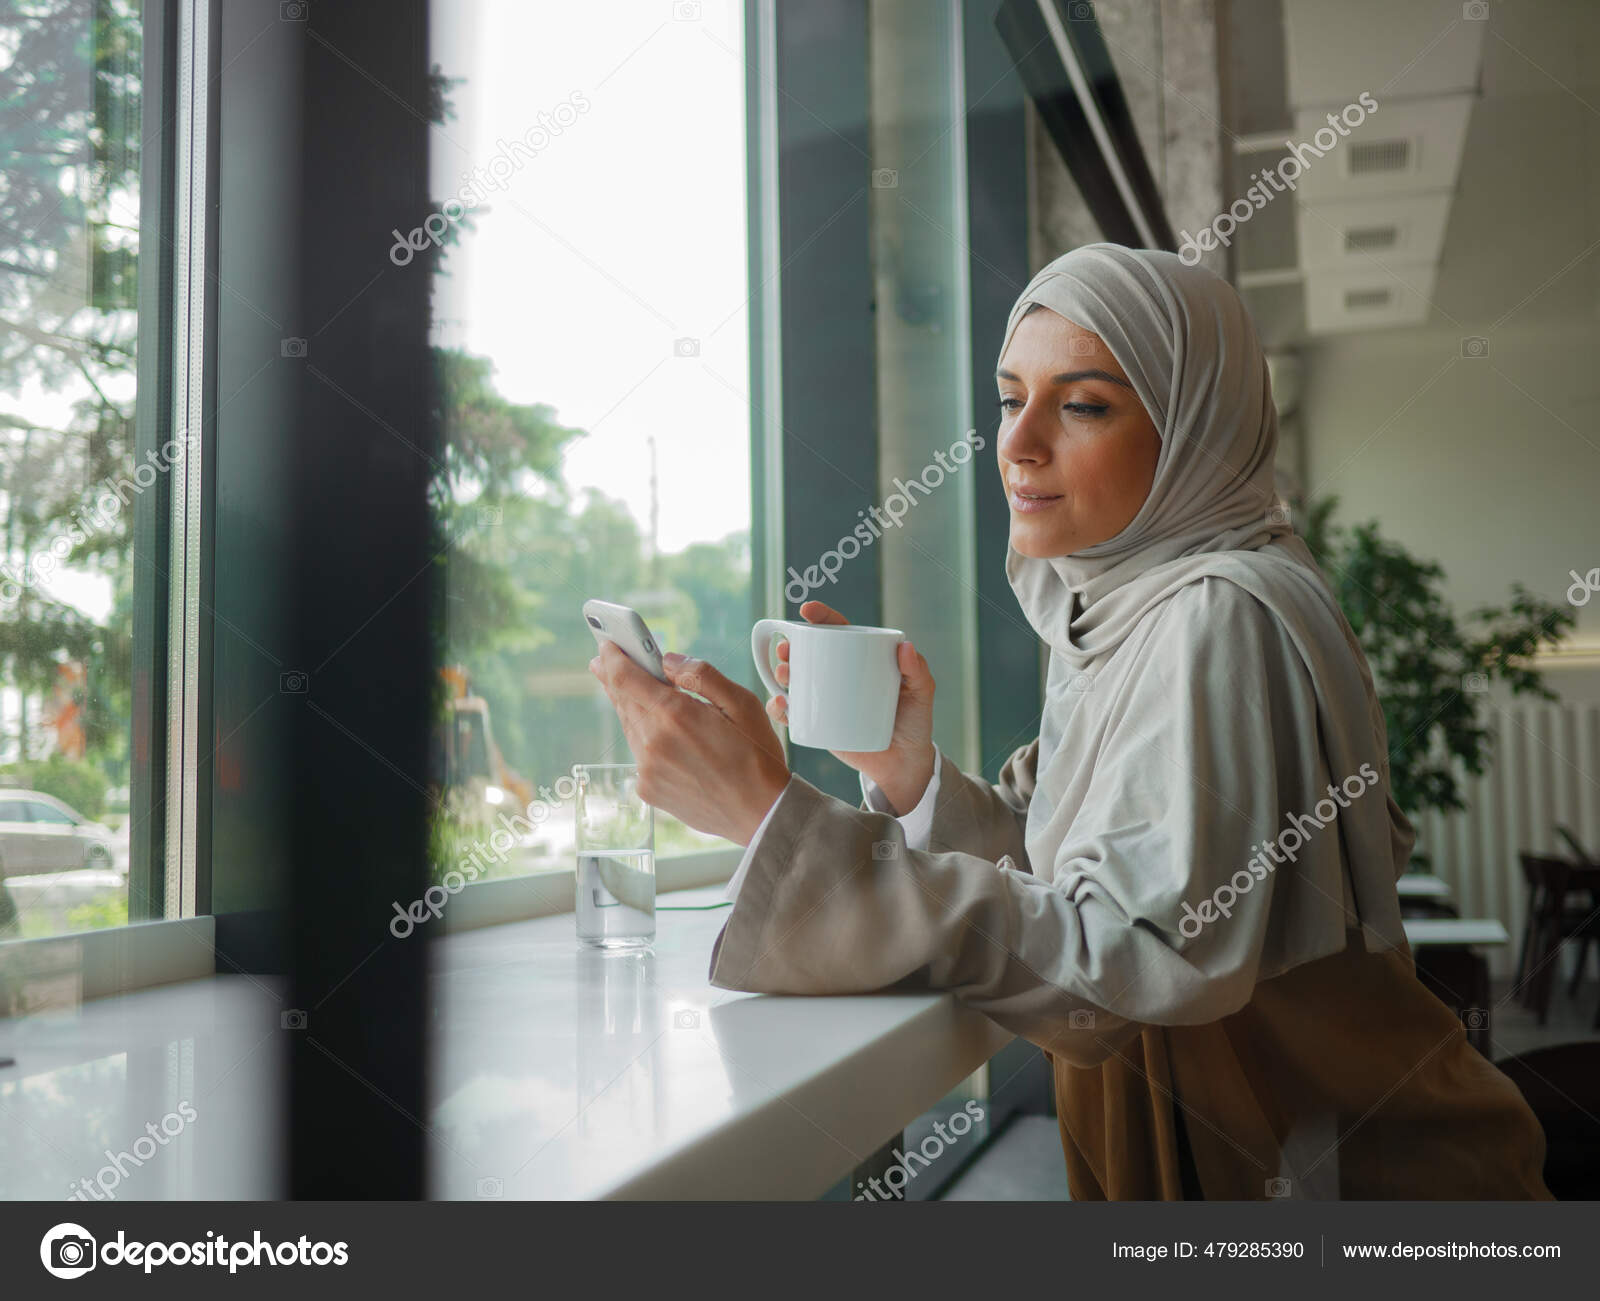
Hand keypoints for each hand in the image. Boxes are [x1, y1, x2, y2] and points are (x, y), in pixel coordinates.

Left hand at [589, 641, 790, 845]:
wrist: (761, 813)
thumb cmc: (756, 756)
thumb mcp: (742, 703)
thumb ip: (701, 675)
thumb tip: (668, 660)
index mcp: (675, 715)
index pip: (625, 678)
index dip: (612, 657)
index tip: (606, 646)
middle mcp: (653, 742)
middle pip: (623, 701)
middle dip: (614, 679)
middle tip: (606, 662)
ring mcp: (647, 769)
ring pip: (630, 727)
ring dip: (631, 708)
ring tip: (634, 694)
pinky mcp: (648, 789)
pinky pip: (640, 755)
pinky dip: (646, 739)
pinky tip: (662, 737)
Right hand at [765, 600, 936, 814]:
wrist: (903, 761)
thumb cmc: (914, 721)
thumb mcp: (921, 693)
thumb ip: (918, 671)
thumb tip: (906, 647)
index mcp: (860, 657)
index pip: (838, 631)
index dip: (821, 617)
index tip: (808, 610)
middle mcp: (837, 674)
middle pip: (808, 653)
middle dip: (790, 646)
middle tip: (787, 650)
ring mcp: (825, 699)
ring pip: (795, 680)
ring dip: (781, 672)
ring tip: (784, 673)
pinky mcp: (817, 723)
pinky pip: (792, 714)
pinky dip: (779, 708)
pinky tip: (780, 703)